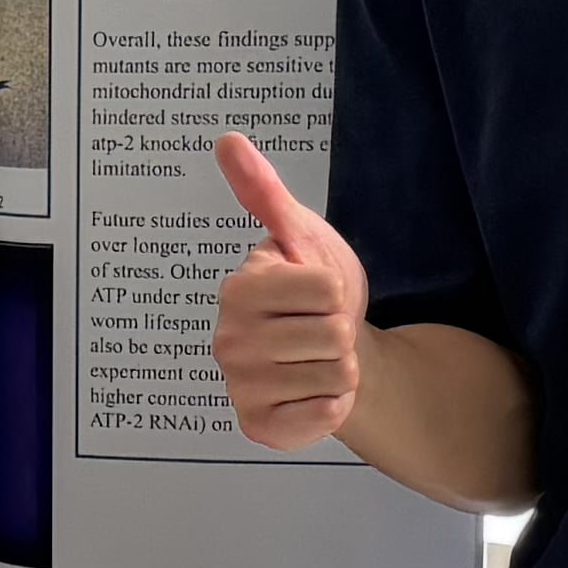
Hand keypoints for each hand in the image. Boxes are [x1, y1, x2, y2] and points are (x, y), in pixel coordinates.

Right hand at [210, 131, 369, 446]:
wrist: (331, 351)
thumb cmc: (315, 291)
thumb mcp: (299, 234)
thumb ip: (263, 191)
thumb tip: (227, 139)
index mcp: (238, 289)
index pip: (325, 289)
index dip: (335, 289)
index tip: (315, 292)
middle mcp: (228, 340)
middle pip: (332, 334)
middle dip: (340, 331)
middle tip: (317, 330)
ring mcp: (241, 386)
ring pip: (335, 374)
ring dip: (339, 368)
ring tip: (317, 359)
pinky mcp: (260, 427)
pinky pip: (325, 415)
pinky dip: (334, 405)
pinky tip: (313, 393)